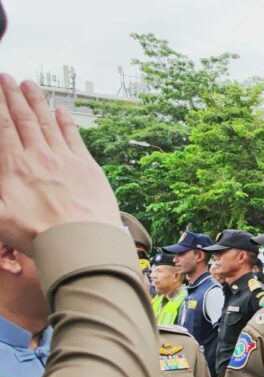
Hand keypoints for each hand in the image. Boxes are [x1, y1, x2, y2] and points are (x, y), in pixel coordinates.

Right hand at [0, 75, 119, 254]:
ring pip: (48, 123)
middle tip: (8, 78)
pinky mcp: (87, 167)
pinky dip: (66, 121)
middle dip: (14, 96)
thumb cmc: (37, 235)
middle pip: (24, 119)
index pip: (3, 127)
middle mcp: (38, 156)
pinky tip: (61, 109)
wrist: (79, 241)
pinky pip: (74, 137)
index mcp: (13, 167)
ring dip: (38, 102)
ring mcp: (65, 159)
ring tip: (30, 84)